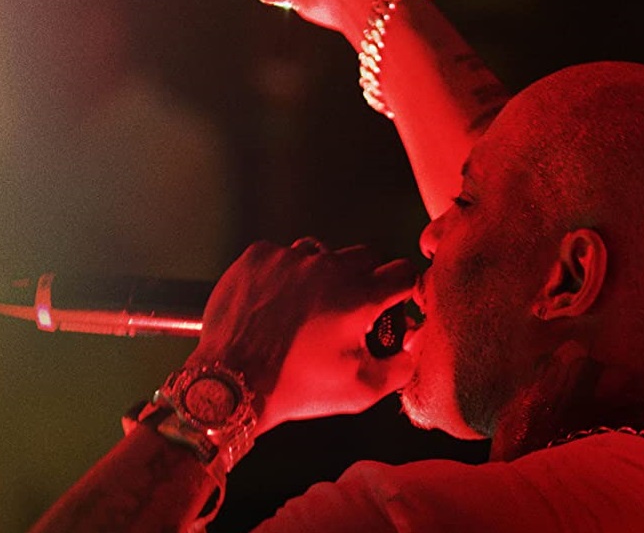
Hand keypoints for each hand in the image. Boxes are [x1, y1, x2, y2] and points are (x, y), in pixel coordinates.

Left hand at [186, 239, 416, 434]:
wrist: (230, 386)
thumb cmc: (296, 389)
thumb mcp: (361, 391)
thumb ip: (400, 367)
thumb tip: (412, 348)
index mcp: (357, 297)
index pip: (401, 271)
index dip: (403, 287)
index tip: (394, 299)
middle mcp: (326, 269)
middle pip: (364, 257)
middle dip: (363, 279)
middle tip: (348, 309)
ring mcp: (289, 259)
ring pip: (322, 253)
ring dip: (322, 274)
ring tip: (307, 307)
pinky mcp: (258, 257)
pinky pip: (282, 254)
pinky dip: (284, 273)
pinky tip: (277, 302)